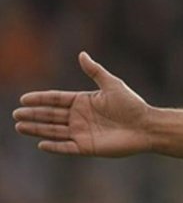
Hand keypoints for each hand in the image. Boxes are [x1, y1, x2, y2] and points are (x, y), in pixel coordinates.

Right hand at [13, 52, 152, 155]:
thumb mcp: (112, 84)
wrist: (146, 126)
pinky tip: (41, 144)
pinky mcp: (87, 147)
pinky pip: (67, 147)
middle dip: (33, 114)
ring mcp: (82, 132)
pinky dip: (55, 146)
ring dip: (37, 129)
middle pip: (51, 115)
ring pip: (54, 131)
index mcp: (83, 101)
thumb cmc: (132, 104)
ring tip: (20, 126)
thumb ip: (95, 71)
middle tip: (16, 114)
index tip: (24, 98)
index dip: (40, 99)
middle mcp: (79, 117)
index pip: (56, 99)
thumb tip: (82, 54)